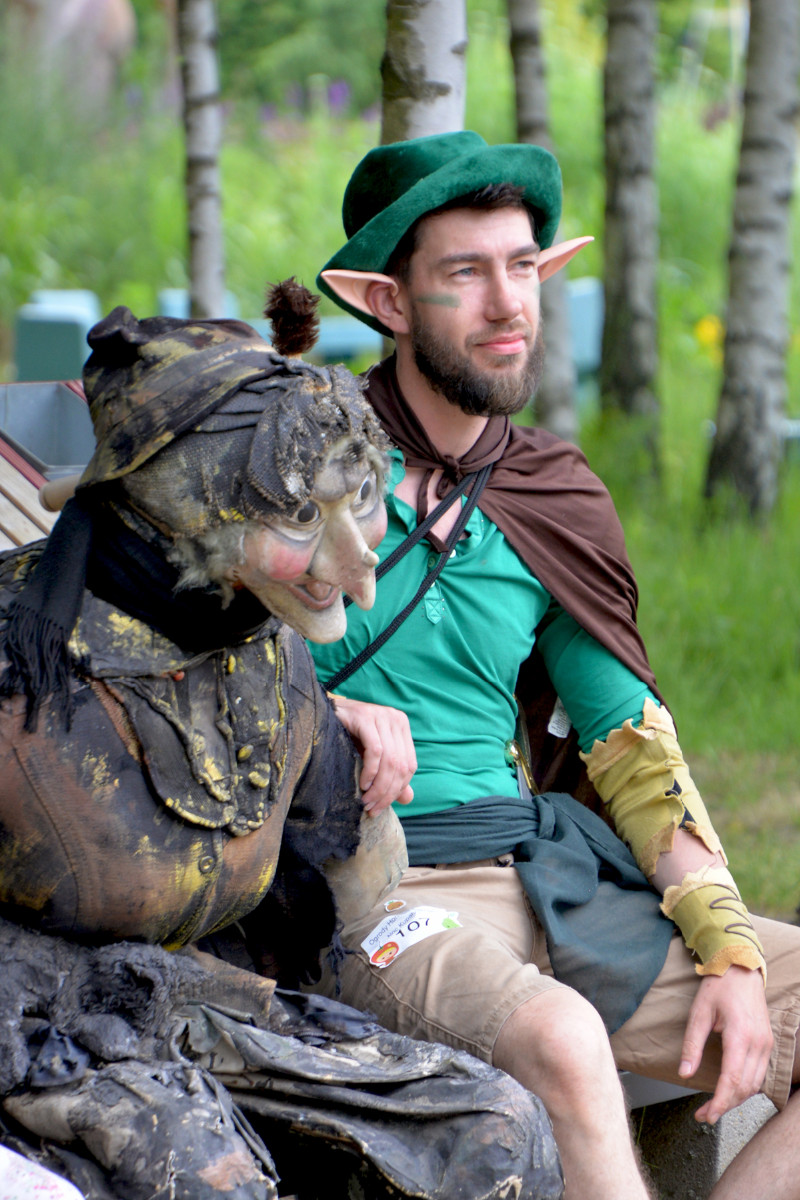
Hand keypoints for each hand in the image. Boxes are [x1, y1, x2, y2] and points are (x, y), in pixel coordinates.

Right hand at [328, 694, 415, 814]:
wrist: (322, 715)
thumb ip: (390, 776)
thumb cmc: (348, 736)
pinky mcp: (365, 717)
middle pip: (401, 765)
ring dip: (378, 786)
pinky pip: (375, 750)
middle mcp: (396, 719)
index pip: (409, 765)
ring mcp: (381, 715)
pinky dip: (371, 771)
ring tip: (366, 800)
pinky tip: (362, 783)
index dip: (398, 790)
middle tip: (372, 808)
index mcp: (402, 726)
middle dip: (387, 792)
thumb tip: (408, 799)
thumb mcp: (372, 758)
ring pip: (390, 760)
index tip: (381, 807)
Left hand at [679, 967, 772, 1123]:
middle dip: (725, 1106)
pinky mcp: (767, 1043)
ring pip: (755, 1085)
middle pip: (745, 1088)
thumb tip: (684, 1073)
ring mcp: (766, 1044)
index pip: (731, 1080)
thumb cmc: (719, 987)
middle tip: (704, 1115)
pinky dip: (745, 1088)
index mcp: (740, 1036)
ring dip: (736, 1100)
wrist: (742, 968)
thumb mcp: (699, 1012)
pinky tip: (730, 1091)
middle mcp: (758, 1044)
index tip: (706, 1114)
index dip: (719, 1101)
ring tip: (714, 1107)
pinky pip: (759, 1075)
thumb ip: (692, 1045)